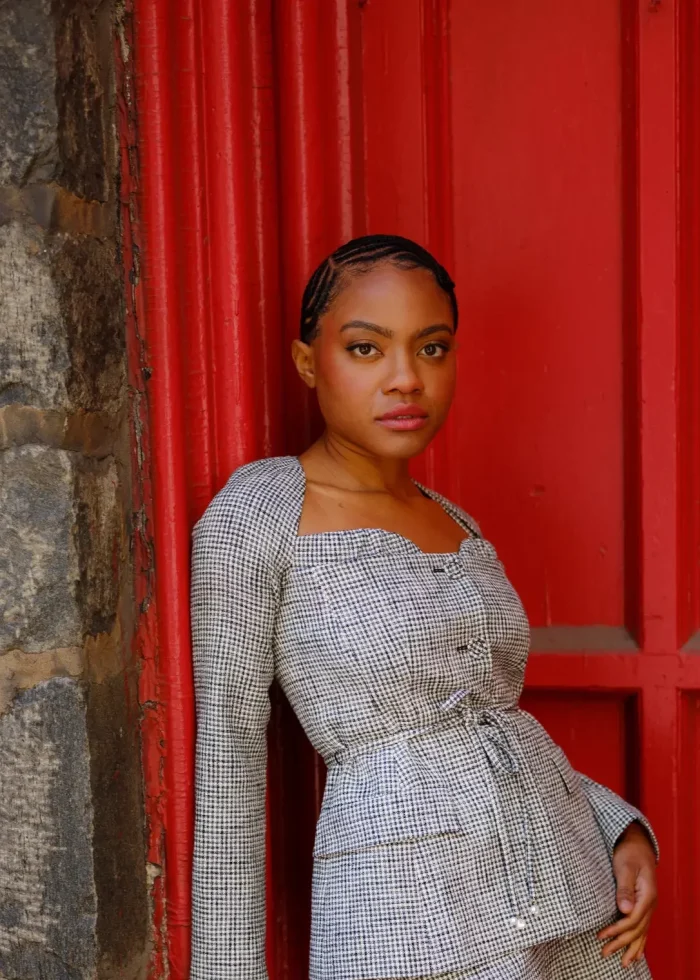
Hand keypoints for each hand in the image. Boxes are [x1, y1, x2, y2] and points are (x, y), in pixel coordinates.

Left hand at [597, 821, 657, 966]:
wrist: (638, 843)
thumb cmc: (630, 852)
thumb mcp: (625, 867)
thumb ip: (625, 888)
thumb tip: (625, 910)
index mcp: (647, 896)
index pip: (632, 920)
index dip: (617, 930)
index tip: (601, 936)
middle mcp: (650, 904)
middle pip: (636, 930)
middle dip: (621, 943)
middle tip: (604, 953)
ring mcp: (649, 906)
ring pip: (642, 932)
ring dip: (631, 947)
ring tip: (624, 963)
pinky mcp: (644, 905)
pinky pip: (644, 928)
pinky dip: (640, 941)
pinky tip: (637, 953)